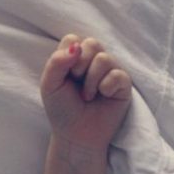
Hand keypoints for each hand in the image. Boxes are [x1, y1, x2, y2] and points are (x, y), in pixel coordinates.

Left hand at [40, 34, 132, 152]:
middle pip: (92, 43)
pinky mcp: (124, 83)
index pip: (73, 39)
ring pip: (104, 58)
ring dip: (91, 80)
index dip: (68, 55)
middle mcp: (93, 61)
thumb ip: (56, 62)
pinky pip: (118, 74)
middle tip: (76, 83)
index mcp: (74, 58)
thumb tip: (76, 46)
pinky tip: (102, 97)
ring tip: (87, 96)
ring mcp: (110, 71)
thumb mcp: (49, 84)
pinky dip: (106, 87)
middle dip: (80, 65)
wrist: (76, 134)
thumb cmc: (61, 108)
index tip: (65, 74)